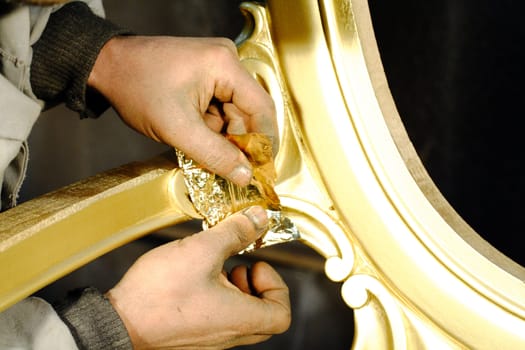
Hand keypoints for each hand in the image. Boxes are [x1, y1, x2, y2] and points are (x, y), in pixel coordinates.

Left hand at [88, 36, 277, 186]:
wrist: (108, 66)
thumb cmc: (137, 88)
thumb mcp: (177, 129)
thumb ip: (215, 155)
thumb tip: (245, 176)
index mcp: (225, 66)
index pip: (262, 109)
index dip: (266, 143)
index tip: (263, 170)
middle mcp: (227, 61)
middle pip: (248, 112)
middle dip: (240, 143)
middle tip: (234, 172)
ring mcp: (217, 67)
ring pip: (234, 113)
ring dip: (224, 138)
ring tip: (207, 155)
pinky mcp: (207, 75)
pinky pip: (220, 107)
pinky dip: (213, 129)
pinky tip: (199, 141)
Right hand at [105, 206, 290, 348]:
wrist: (117, 321)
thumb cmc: (158, 292)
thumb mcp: (202, 249)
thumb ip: (235, 232)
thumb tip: (258, 219)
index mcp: (238, 319)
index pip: (281, 315)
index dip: (277, 287)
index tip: (256, 265)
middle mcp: (228, 336)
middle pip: (263, 316)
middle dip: (255, 286)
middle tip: (237, 265)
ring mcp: (209, 341)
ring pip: (240, 317)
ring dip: (235, 290)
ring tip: (213, 269)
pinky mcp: (192, 338)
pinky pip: (218, 320)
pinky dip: (217, 298)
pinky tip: (195, 278)